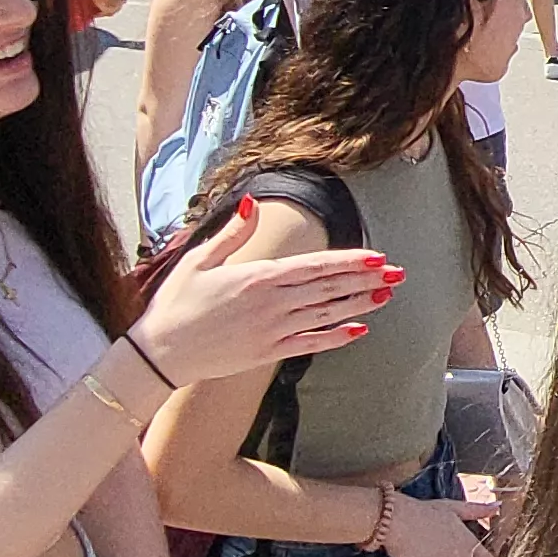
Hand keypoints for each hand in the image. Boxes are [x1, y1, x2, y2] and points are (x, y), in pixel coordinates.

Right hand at [132, 204, 403, 384]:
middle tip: (397, 274)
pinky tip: (359, 330)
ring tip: (385, 295)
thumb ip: (232, 233)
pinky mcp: (267, 353)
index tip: (376, 256)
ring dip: (359, 304)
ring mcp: (271, 331)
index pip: (313, 266)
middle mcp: (269, 304)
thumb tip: (252, 203)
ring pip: (325, 315)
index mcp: (256, 277)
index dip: (348, 261)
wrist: (159, 354)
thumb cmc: (175, 303)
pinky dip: (336, 337)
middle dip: (365, 280)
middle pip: (328, 289)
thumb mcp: (198, 260)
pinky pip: (310, 344)